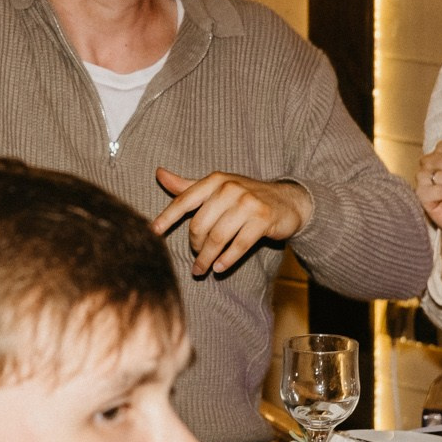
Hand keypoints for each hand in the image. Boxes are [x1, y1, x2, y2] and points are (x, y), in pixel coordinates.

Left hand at [152, 166, 313, 277]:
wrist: (288, 200)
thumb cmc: (245, 195)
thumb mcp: (217, 187)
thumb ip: (187, 185)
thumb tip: (159, 173)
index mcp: (215, 180)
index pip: (185, 200)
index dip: (168, 217)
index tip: (153, 232)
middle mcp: (230, 189)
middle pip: (200, 225)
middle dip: (195, 245)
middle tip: (196, 256)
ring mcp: (248, 203)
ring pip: (218, 237)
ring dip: (207, 258)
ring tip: (202, 268)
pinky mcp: (263, 220)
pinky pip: (239, 245)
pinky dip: (227, 259)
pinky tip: (220, 268)